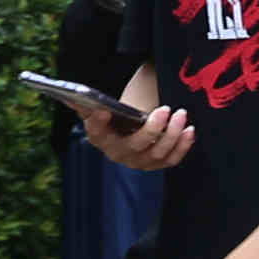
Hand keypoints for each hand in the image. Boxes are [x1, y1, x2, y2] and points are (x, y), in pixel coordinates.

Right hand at [74, 96, 193, 172]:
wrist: (128, 130)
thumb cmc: (114, 117)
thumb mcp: (99, 108)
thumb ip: (86, 102)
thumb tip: (69, 94)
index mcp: (100, 138)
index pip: (96, 132)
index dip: (98, 122)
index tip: (104, 109)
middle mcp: (119, 154)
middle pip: (136, 145)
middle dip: (152, 129)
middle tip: (164, 109)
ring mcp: (139, 161)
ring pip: (158, 152)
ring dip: (172, 134)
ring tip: (181, 114)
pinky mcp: (157, 163)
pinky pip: (172, 159)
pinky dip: (182, 146)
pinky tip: (189, 130)